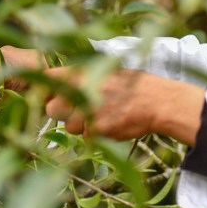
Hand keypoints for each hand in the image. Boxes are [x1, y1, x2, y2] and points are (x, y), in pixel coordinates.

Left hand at [44, 67, 204, 145]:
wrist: (158, 101)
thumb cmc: (135, 85)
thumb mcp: (108, 70)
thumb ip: (83, 77)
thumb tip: (59, 85)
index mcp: (83, 71)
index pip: (48, 79)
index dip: (47, 90)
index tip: (52, 95)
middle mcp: (81, 89)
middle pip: (52, 109)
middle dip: (63, 113)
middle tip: (81, 111)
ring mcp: (88, 110)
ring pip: (70, 127)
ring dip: (82, 126)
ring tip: (105, 116)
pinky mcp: (96, 129)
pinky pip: (87, 137)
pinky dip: (97, 134)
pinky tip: (113, 123)